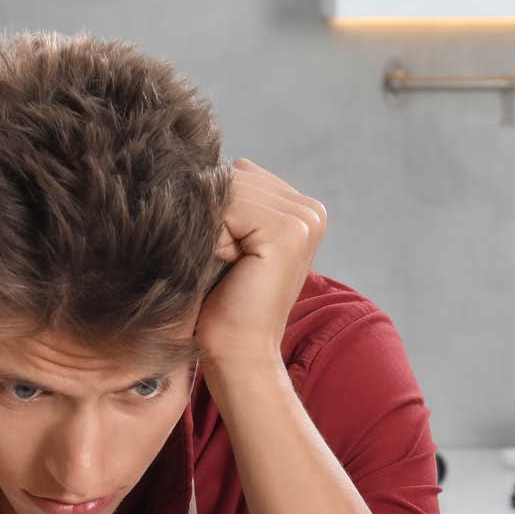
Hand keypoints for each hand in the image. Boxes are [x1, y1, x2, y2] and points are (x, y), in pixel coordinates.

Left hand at [196, 158, 326, 375]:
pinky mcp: (291, 231)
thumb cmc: (221, 306)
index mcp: (300, 209)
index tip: (219, 256)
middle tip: (219, 265)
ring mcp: (305, 218)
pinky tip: (224, 266)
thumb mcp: (224, 242)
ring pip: (227, 189)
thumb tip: (204, 157)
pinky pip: (227, 205)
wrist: (236, 357)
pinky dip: (211, 236)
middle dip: (209, 216)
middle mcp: (310, 209)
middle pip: (232, 176)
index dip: (211, 211)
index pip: (237, 174)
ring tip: (222, 267)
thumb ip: (226, 200)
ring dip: (208, 228)